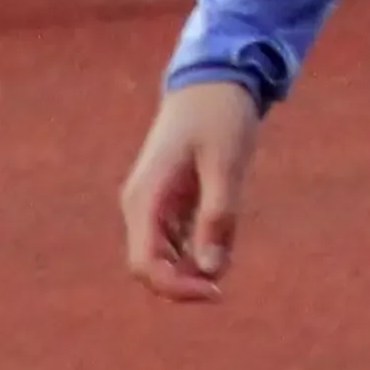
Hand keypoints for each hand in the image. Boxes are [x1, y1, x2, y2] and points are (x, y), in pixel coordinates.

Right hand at [120, 80, 262, 302]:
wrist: (214, 78)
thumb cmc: (220, 116)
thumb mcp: (226, 164)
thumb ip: (218, 215)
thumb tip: (213, 269)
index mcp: (145, 199)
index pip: (144, 265)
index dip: (175, 287)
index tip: (216, 291)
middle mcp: (140, 205)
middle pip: (151, 265)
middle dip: (184, 281)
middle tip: (225, 284)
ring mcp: (152, 203)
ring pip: (164, 254)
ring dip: (192, 266)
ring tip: (229, 250)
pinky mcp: (169, 198)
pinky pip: (177, 236)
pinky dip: (198, 247)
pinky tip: (224, 239)